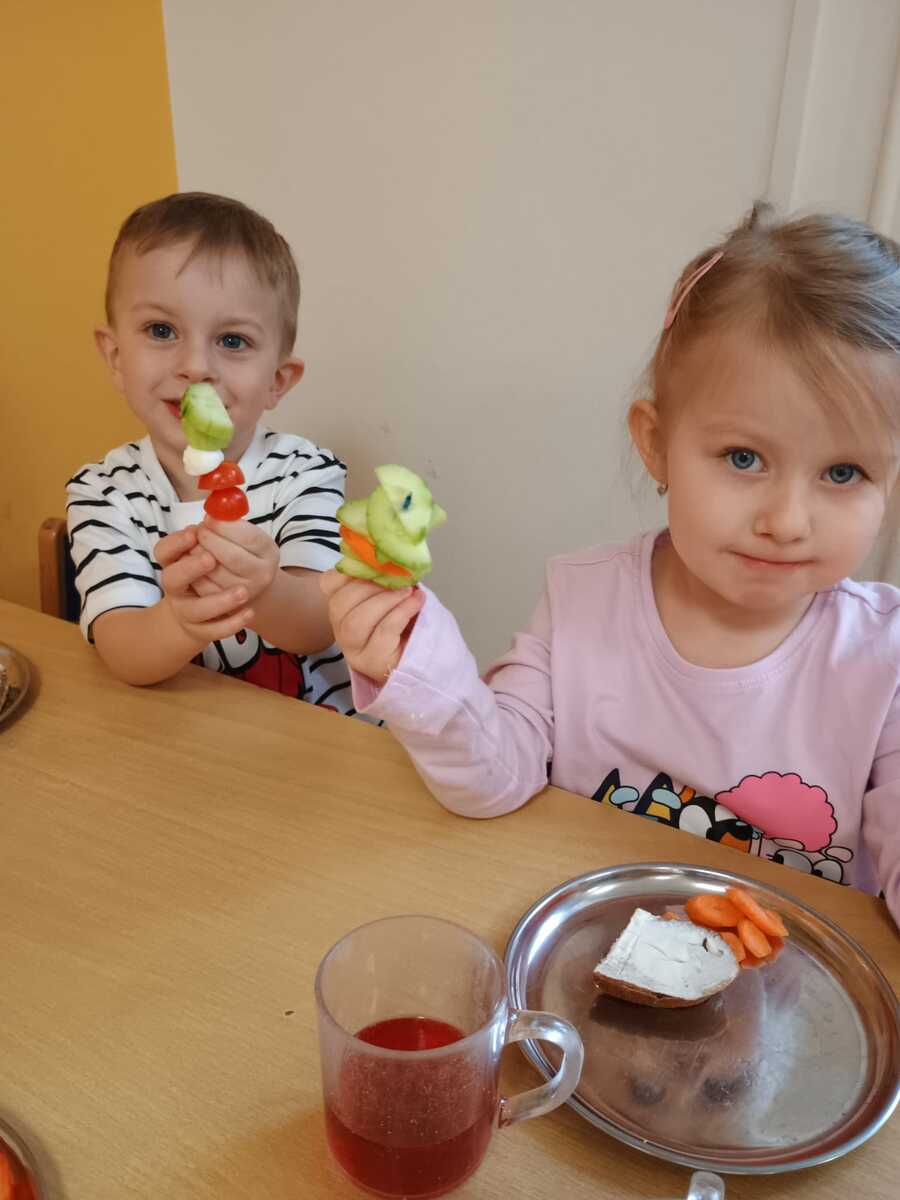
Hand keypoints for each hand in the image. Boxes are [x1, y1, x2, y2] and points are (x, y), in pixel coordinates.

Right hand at [155, 528, 252, 645]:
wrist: (209, 610)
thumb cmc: (211, 570)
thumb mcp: (211, 548)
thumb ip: (213, 534)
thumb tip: (219, 517)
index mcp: (174, 562)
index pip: (163, 551)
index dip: (176, 542)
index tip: (195, 532)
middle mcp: (176, 587)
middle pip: (172, 579)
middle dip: (191, 568)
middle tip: (210, 559)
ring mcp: (187, 611)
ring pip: (197, 609)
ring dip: (220, 600)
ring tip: (243, 591)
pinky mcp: (202, 630)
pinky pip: (215, 630)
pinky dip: (233, 623)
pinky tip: (250, 612)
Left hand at [194, 518, 279, 603]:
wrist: (248, 584)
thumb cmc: (242, 551)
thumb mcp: (245, 534)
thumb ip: (231, 523)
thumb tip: (212, 512)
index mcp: (269, 552)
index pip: (248, 538)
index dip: (224, 527)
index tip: (208, 517)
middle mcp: (262, 575)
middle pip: (232, 557)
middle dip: (209, 539)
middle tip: (198, 530)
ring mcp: (245, 593)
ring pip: (214, 573)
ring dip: (197, 554)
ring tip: (193, 543)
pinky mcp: (225, 606)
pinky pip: (202, 587)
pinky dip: (191, 571)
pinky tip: (190, 560)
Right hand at [320, 569, 423, 680]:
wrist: (421, 660)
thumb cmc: (405, 625)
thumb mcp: (393, 597)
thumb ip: (386, 580)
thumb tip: (395, 561)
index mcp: (342, 607)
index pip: (328, 584)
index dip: (346, 571)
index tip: (372, 564)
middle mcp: (340, 628)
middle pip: (341, 603)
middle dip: (370, 586)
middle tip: (398, 579)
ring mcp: (354, 649)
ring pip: (356, 621)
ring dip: (385, 600)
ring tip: (408, 592)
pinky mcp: (373, 662)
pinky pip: (383, 632)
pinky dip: (401, 612)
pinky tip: (416, 603)